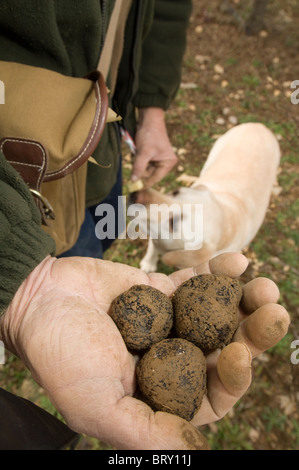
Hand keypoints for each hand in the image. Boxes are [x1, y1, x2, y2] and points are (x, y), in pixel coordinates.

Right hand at [0, 253, 289, 449]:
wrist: (37, 299)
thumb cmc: (61, 355)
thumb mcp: (97, 405)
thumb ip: (146, 431)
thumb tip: (195, 453)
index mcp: (160, 394)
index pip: (211, 394)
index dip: (234, 377)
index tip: (238, 352)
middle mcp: (171, 359)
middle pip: (224, 349)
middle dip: (253, 333)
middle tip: (273, 310)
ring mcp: (170, 322)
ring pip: (218, 314)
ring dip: (245, 301)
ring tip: (265, 286)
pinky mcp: (162, 289)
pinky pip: (197, 281)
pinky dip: (218, 272)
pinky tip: (237, 262)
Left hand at [131, 107, 177, 187]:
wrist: (149, 119)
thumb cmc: (149, 134)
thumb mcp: (143, 152)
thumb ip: (138, 168)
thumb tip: (133, 181)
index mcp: (168, 163)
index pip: (155, 178)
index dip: (144, 183)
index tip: (134, 189)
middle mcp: (165, 163)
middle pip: (149, 174)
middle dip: (140, 169)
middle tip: (136, 159)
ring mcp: (159, 159)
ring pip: (145, 169)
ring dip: (138, 163)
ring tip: (138, 151)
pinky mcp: (153, 156)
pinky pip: (144, 163)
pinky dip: (138, 159)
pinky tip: (137, 150)